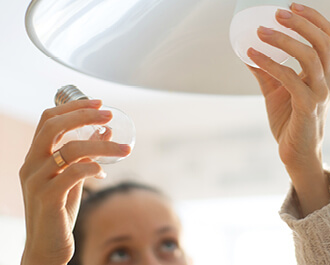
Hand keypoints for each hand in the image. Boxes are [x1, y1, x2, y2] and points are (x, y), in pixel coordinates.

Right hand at [19, 100, 130, 264]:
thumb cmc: (59, 211)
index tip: (99, 103)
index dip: (73, 107)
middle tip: (110, 115)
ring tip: (125, 150)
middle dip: (84, 115)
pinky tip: (102, 174)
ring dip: (103, 146)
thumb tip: (106, 131)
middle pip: (53, 126)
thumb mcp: (73, 178)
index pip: (48, 120)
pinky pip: (74, 173)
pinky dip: (93, 168)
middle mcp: (31, 165)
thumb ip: (85, 155)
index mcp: (35, 157)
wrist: (47, 247)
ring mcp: (37, 181)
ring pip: (71, 149)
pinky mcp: (47, 198)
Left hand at [247, 3, 329, 214]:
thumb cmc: (290, 120)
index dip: (313, 18)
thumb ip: (266, 70)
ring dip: (284, 40)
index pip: (328, 37)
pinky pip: (291, 78)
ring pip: (310, 56)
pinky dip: (270, 64)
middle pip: (323, 41)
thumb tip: (246, 49)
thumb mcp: (276, 90)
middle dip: (301, 22)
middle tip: (277, 12)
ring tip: (262, 30)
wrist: (297, 154)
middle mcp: (328, 80)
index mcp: (325, 72)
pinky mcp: (308, 107)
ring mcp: (321, 94)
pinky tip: (252, 55)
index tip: (291, 5)